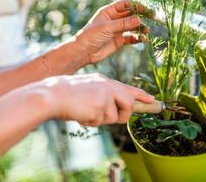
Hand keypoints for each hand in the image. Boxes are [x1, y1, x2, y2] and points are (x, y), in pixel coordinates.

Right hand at [39, 74, 153, 126]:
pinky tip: (80, 113)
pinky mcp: (100, 107)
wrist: (53, 94)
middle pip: (128, 104)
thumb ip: (104, 97)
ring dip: (100, 119)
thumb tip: (115, 112)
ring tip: (85, 111)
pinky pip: (100, 122)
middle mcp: (108, 87)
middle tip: (110, 116)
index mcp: (105, 82)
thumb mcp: (89, 90)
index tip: (152, 100)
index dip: (141, 95)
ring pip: (113, 117)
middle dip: (123, 115)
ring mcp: (105, 96)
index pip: (128, 89)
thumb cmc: (68, 94)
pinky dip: (90, 122)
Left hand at [75, 0, 153, 63]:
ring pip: (133, 27)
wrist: (84, 52)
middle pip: (131, 15)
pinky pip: (131, 38)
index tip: (146, 9)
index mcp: (109, 12)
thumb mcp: (107, 27)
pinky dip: (138, 38)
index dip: (136, 6)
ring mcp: (117, 30)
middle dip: (141, 17)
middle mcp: (114, 20)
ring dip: (141, 28)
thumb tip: (139, 19)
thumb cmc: (91, 36)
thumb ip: (123, 24)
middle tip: (153, 18)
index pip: (125, 5)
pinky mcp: (119, 41)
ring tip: (147, 31)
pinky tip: (143, 40)